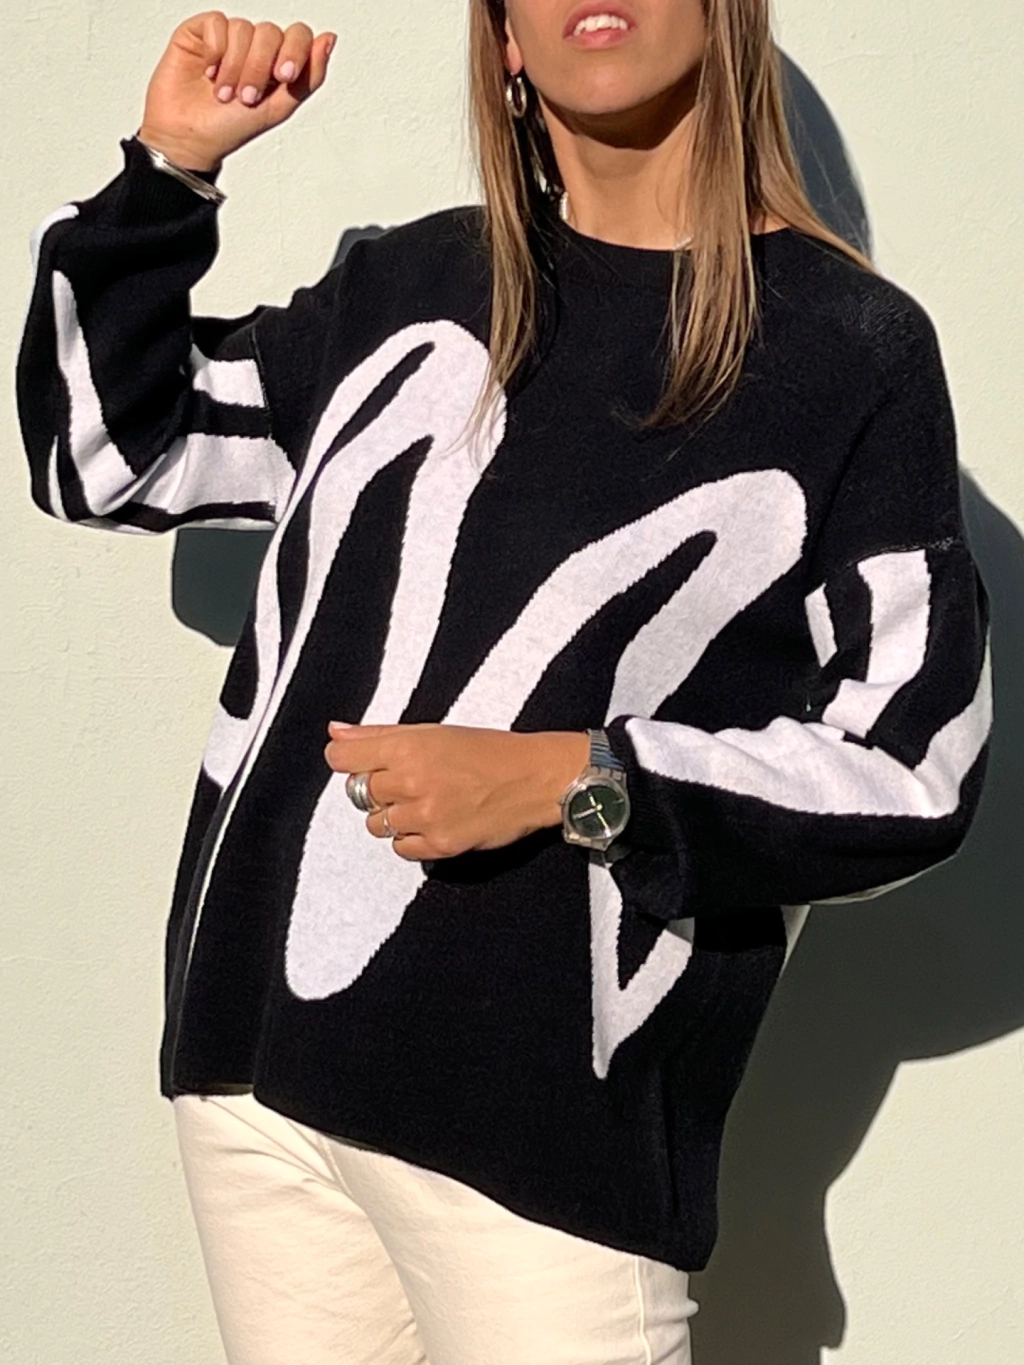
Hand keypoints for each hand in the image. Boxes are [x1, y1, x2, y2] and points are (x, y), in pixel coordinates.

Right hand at [138, 11, 335, 171]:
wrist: (189, 138)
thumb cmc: (230, 129)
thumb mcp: (279, 108)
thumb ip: (309, 77)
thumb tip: (329, 40)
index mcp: (277, 63)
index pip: (298, 35)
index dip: (295, 51)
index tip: (284, 75)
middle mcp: (254, 48)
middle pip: (271, 32)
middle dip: (260, 68)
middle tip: (247, 96)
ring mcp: (227, 39)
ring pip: (244, 29)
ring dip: (235, 67)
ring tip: (224, 93)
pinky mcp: (200, 33)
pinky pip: (217, 23)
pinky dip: (215, 51)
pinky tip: (209, 73)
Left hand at [324, 722, 590, 861]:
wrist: (534, 778)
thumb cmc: (487, 751)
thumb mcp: (432, 732)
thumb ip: (378, 735)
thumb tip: (335, 731)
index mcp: (407, 746)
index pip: (340, 757)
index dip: (347, 760)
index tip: (359, 762)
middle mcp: (411, 780)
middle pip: (358, 793)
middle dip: (379, 788)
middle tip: (411, 781)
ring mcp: (425, 815)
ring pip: (376, 823)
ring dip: (393, 815)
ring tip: (426, 802)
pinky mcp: (440, 844)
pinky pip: (400, 848)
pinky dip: (411, 838)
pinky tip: (434, 822)